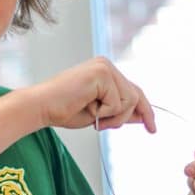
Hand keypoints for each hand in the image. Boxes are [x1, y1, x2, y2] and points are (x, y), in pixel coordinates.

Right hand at [28, 57, 156, 132]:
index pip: (134, 91)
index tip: (152, 128)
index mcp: (105, 71)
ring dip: (111, 116)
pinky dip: (103, 112)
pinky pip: (117, 102)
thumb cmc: (64, 110)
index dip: (145, 111)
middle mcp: (106, 65)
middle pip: (135, 97)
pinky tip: (86, 106)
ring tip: (91, 114)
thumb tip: (142, 117)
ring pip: (128, 101)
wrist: (42, 107)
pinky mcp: (101, 74)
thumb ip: (120, 112)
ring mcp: (104, 68)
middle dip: (122, 117)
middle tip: (99, 124)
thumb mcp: (99, 114)